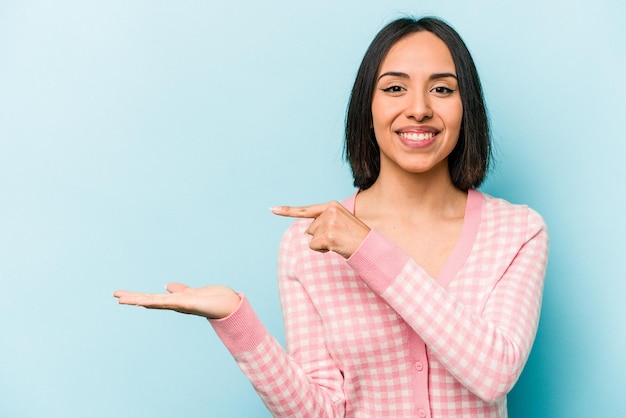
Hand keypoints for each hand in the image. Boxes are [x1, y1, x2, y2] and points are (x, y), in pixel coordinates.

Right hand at [113, 283, 240, 318]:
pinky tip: (146, 301)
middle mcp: (175, 304)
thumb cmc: (213, 299)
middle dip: (133, 298)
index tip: (121, 296)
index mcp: (175, 301)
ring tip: (123, 299)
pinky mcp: (189, 303)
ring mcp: (181, 305)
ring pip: (156, 302)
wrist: (229, 305)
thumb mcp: (192, 293)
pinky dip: (157, 301)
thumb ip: (180, 290)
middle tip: (115, 296)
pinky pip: (170, 301)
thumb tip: (167, 286)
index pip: (152, 298)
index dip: (137, 297)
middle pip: (150, 300)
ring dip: (139, 300)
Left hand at [272, 201, 369, 257]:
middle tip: (339, 237)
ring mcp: (328, 223)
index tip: (271, 209)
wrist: (369, 246)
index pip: (306, 210)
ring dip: (323, 244)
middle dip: (321, 236)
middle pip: (310, 229)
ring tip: (340, 241)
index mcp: (332, 205)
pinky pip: (314, 246)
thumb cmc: (355, 237)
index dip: (287, 210)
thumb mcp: (341, 222)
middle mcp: (329, 211)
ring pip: (311, 238)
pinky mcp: (327, 235)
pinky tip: (336, 247)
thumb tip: (306, 231)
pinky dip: (322, 250)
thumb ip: (323, 222)